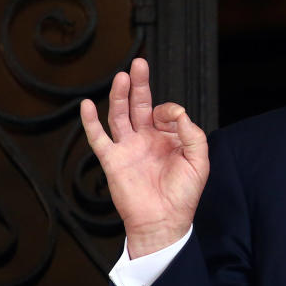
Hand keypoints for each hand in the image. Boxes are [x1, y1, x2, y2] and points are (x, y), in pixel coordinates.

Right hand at [80, 58, 208, 257]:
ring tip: (121, 77)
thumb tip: (178, 112)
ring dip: (119, 96)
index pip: (165, 112)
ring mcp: (128, 148)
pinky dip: (91, 122)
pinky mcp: (113, 160)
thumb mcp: (198, 161)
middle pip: (139, 104)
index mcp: (167, 138)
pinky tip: (87, 105)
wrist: (164, 222)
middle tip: (139, 63)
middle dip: (139, 84)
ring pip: (120, 115)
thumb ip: (192, 134)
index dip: (170, 111)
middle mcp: (146, 139)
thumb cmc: (183, 195)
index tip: (175, 119)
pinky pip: (99, 138)